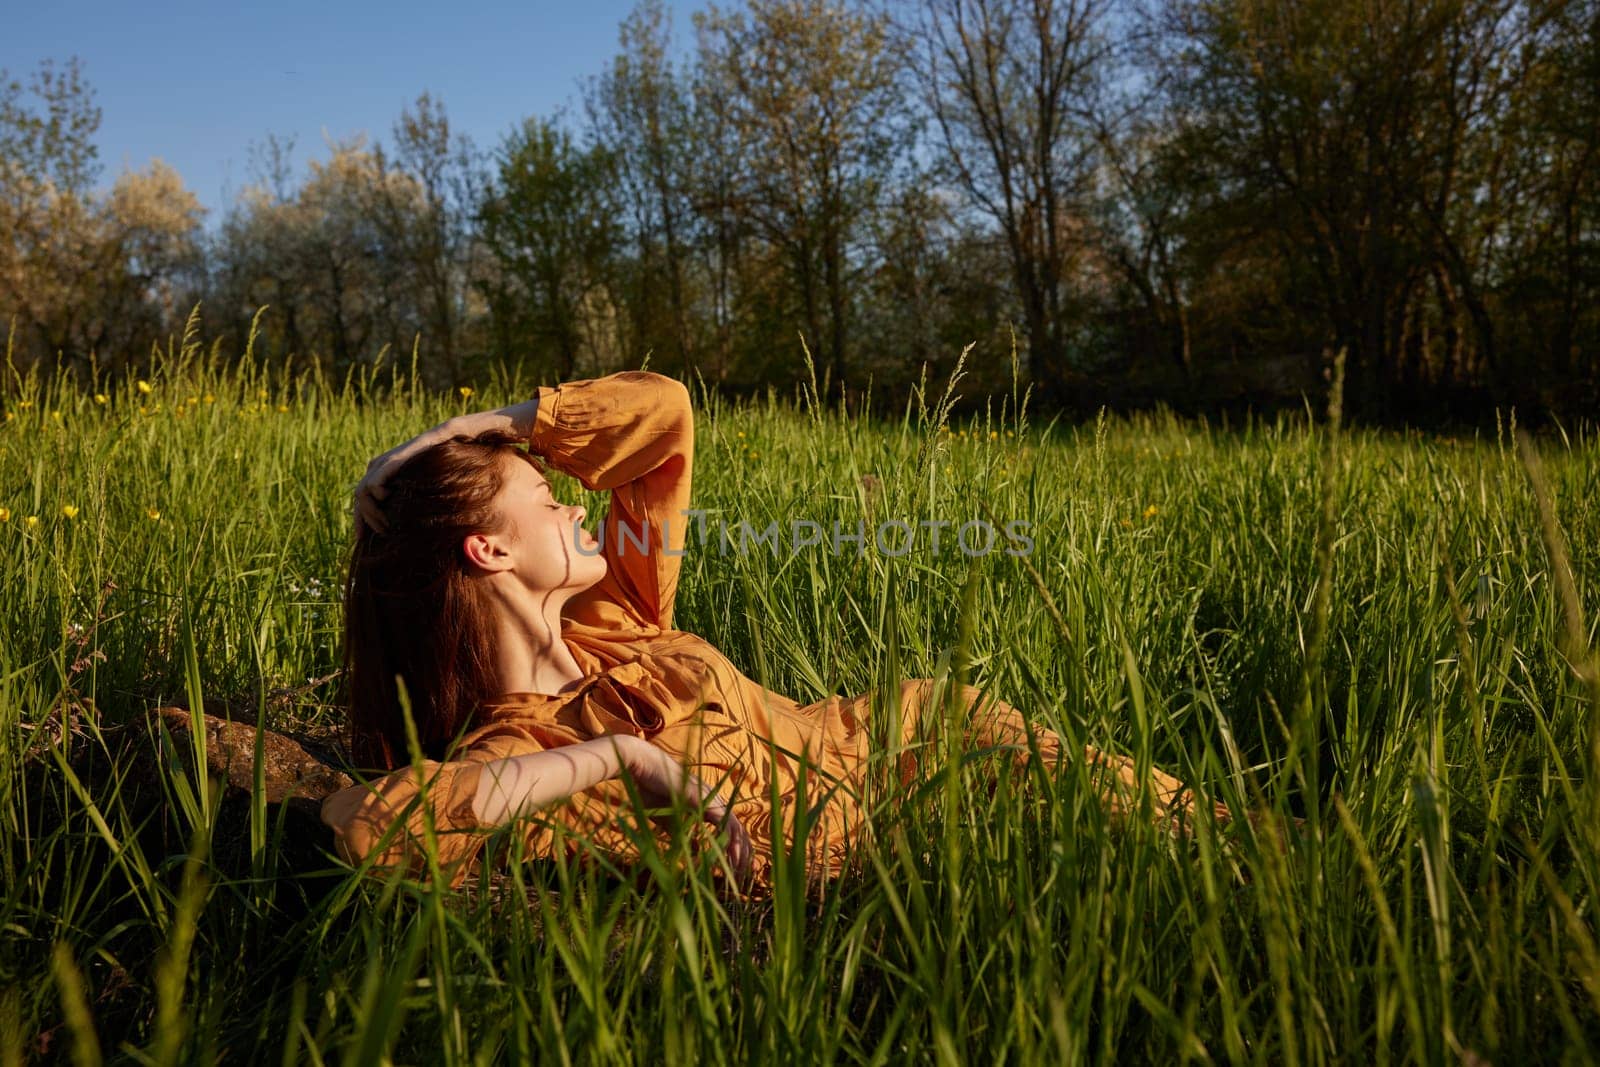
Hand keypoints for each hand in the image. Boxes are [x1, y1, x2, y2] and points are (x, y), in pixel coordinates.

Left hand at [352, 419, 458, 534]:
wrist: (447, 440)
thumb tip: (399, 529)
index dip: (360, 521)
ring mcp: (381, 463)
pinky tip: (391, 501)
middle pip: (359, 499)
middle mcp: (375, 468)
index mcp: (378, 474)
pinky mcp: (390, 461)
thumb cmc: (438, 466)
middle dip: (366, 521)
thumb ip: (405, 501)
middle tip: (381, 536)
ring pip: (362, 494)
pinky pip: (373, 485)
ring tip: (386, 526)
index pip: (361, 501)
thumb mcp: (416, 488)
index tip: (362, 540)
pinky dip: (378, 497)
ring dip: (372, 514)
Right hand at [615, 736, 753, 884]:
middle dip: (744, 858)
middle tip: (742, 880)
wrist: (641, 766)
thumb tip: (697, 853)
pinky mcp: (704, 800)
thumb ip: (686, 836)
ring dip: (740, 855)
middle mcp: (715, 802)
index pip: (731, 831)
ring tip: (738, 874)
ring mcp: (711, 800)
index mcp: (709, 807)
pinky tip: (730, 860)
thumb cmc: (652, 790)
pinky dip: (730, 843)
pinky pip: (725, 824)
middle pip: (740, 833)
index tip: (736, 872)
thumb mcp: (671, 822)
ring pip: (737, 830)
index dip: (737, 851)